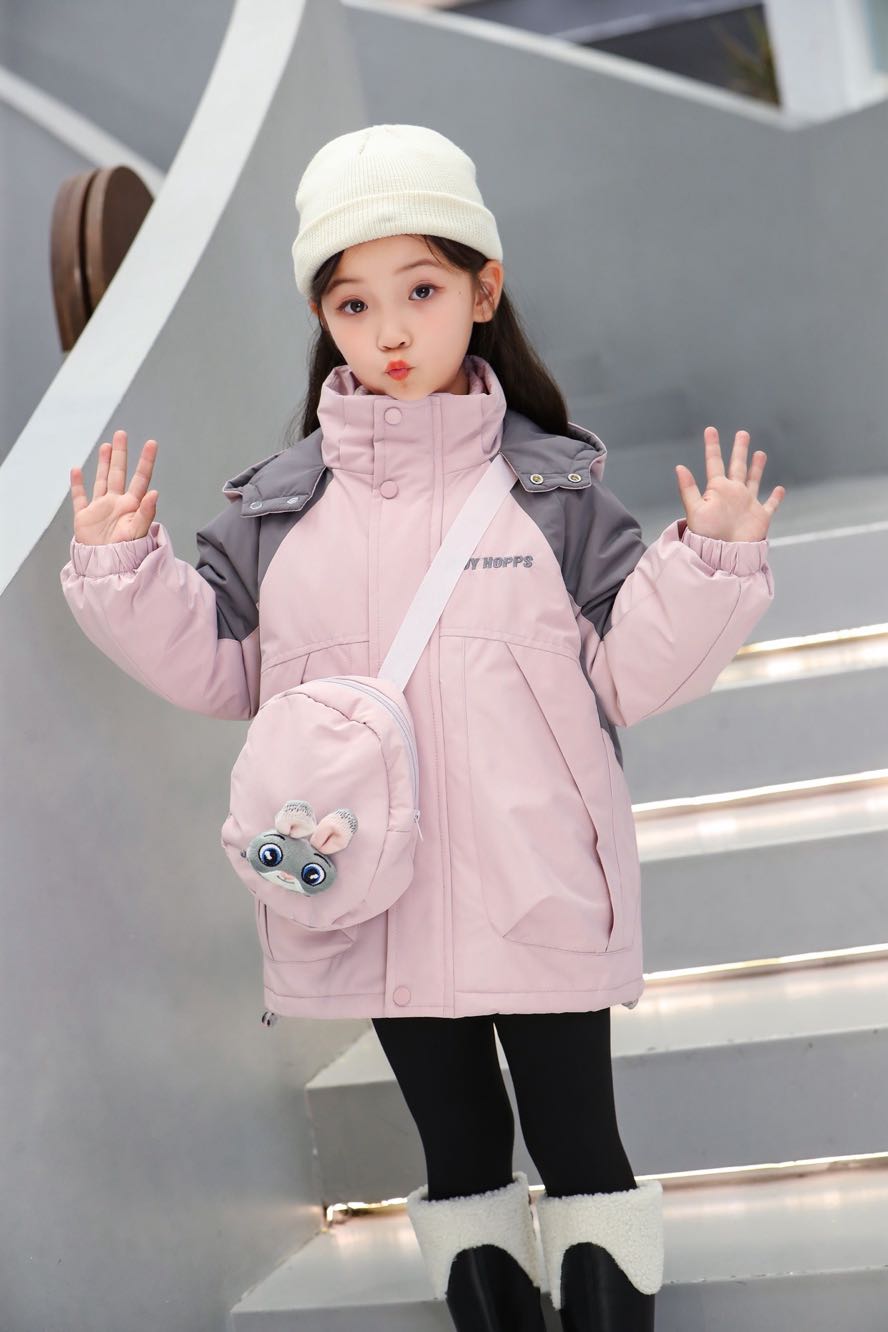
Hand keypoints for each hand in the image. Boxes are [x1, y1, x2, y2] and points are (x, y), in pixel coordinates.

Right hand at [69, 430, 158, 544]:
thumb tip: (154, 493)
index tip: (151, 443)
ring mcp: (100, 509)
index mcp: (132, 505)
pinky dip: (77, 485)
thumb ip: (146, 512)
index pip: (141, 478)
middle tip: (121, 434)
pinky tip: (76, 471)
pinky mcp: (85, 517)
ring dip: (103, 463)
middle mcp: (117, 503)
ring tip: (106, 446)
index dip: (146, 461)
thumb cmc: (127, 552)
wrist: (106, 567)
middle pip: (119, 473)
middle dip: (120, 454)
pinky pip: (80, 498)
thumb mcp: (138, 531)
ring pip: (102, 481)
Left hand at [675, 428, 784, 541]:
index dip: (712, 446)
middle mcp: (733, 493)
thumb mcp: (695, 510)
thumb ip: (688, 489)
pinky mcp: (760, 517)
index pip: (714, 462)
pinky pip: (770, 504)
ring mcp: (747, 504)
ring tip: (759, 453)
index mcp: (718, 489)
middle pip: (737, 466)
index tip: (710, 430)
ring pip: (753, 480)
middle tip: (742, 433)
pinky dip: (776, 497)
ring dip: (756, 468)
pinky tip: (779, 489)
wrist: (724, 555)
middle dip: (739, 450)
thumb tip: (679, 467)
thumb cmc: (707, 536)